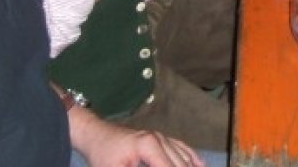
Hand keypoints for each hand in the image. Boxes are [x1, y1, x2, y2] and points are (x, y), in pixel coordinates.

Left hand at [70, 108, 204, 165]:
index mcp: (149, 146)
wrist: (96, 135)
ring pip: (184, 158)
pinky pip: (182, 148)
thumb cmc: (103, 156)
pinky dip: (192, 158)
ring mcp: (162, 137)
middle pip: (179, 164)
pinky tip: (201, 165)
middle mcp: (160, 139)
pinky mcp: (161, 139)